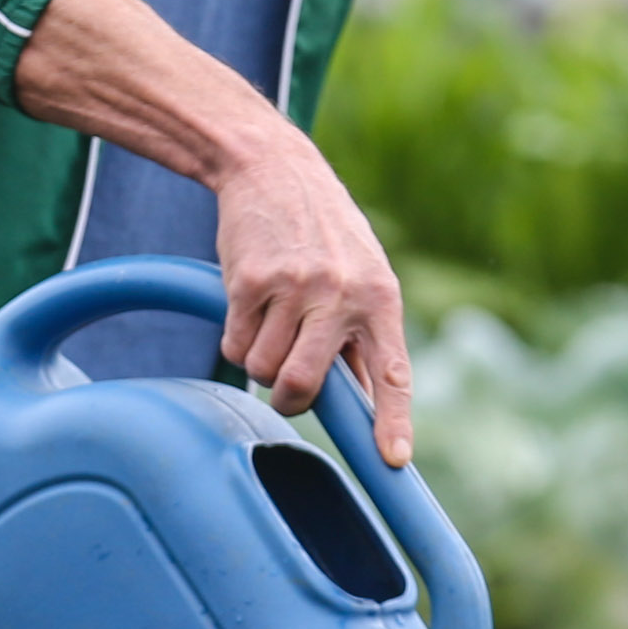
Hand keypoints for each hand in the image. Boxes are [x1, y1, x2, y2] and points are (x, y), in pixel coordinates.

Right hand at [16, 0, 413, 462]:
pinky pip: (235, 344)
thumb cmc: (325, 237)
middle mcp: (341, 295)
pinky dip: (236, 338)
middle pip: (304, 385)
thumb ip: (365, 342)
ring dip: (260, 363)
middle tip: (286, 391)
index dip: (392, 421)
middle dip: (289, 400)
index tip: (392, 459)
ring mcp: (293, 287)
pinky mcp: (248, 280)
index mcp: (380, 300)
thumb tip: (367, 410)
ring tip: (271, 324)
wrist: (273, 168)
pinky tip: (249, 304)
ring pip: (263, 369)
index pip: (392, 373)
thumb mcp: (363, 278)